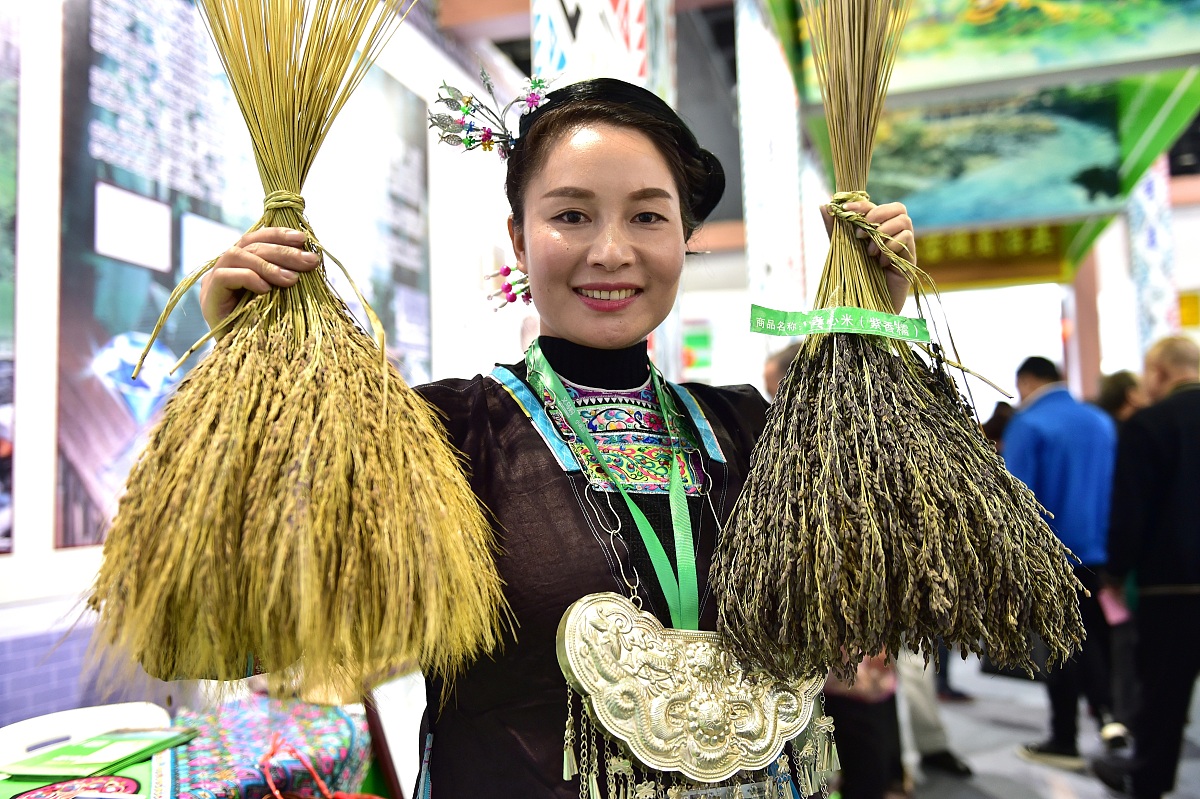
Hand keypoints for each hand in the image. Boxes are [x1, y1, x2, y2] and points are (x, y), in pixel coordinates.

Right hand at [199, 227, 319, 329]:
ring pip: (236, 255)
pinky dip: (248, 278)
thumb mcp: (282, 297)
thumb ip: (287, 276)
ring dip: (268, 265)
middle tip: (309, 261)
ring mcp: (213, 282)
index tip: (304, 239)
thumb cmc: (270, 330)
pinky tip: (267, 290)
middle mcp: (224, 269)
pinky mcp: (209, 297)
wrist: (248, 360)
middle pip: (250, 245)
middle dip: (283, 251)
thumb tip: (312, 257)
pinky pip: (225, 276)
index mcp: (241, 265)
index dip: (278, 235)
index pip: (255, 238)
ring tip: (292, 280)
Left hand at [821, 200, 915, 314]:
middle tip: (860, 233)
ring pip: (904, 220)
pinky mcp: (909, 259)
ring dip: (884, 232)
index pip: (876, 207)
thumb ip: (834, 230)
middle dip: (877, 213)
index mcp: (876, 231)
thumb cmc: (853, 282)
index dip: (861, 204)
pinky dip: (892, 245)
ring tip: (869, 252)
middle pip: (898, 208)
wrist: (865, 310)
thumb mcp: (841, 252)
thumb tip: (823, 204)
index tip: (845, 209)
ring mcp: (902, 247)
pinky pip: (907, 238)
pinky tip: (881, 262)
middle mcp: (892, 236)